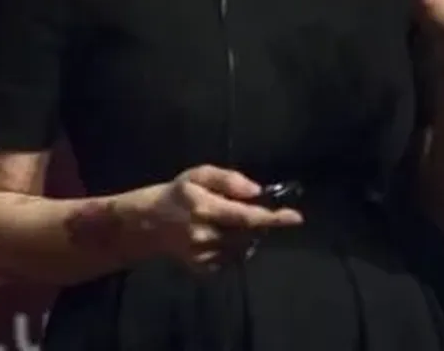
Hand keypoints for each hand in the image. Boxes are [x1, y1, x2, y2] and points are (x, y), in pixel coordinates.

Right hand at [143, 165, 302, 271]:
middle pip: (249, 234)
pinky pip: (230, 259)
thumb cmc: (178, 194)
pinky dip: (235, 248)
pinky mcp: (201, 268)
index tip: (296, 217)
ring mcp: (202, 254)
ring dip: (248, 235)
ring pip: (242, 247)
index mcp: (205, 208)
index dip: (273, 218)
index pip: (247, 216)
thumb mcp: (199, 174)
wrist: (147, 224)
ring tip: (230, 222)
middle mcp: (204, 234)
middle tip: (256, 211)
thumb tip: (256, 190)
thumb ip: (229, 180)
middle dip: (261, 224)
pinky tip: (221, 236)